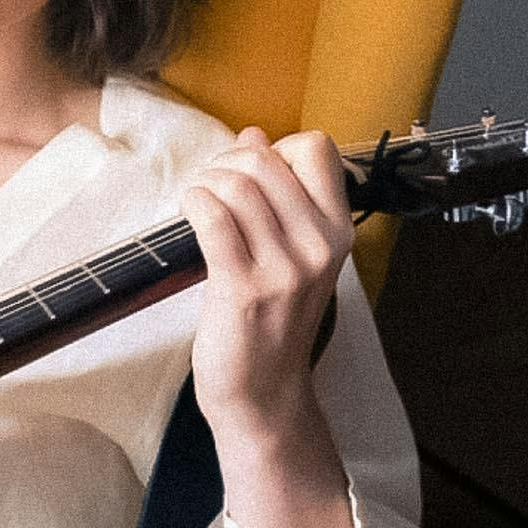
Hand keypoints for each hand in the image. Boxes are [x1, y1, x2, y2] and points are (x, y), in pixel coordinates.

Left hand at [180, 127, 353, 440]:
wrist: (264, 393)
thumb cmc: (271, 319)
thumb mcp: (290, 253)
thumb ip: (276, 193)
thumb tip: (254, 134)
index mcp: (338, 231)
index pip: (316, 148)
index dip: (276, 148)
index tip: (253, 174)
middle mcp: (320, 246)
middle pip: (267, 160)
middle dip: (228, 161)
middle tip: (212, 186)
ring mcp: (285, 269)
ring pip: (237, 185)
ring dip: (206, 182)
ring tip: (198, 200)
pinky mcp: (243, 288)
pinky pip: (213, 218)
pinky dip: (194, 202)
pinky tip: (189, 211)